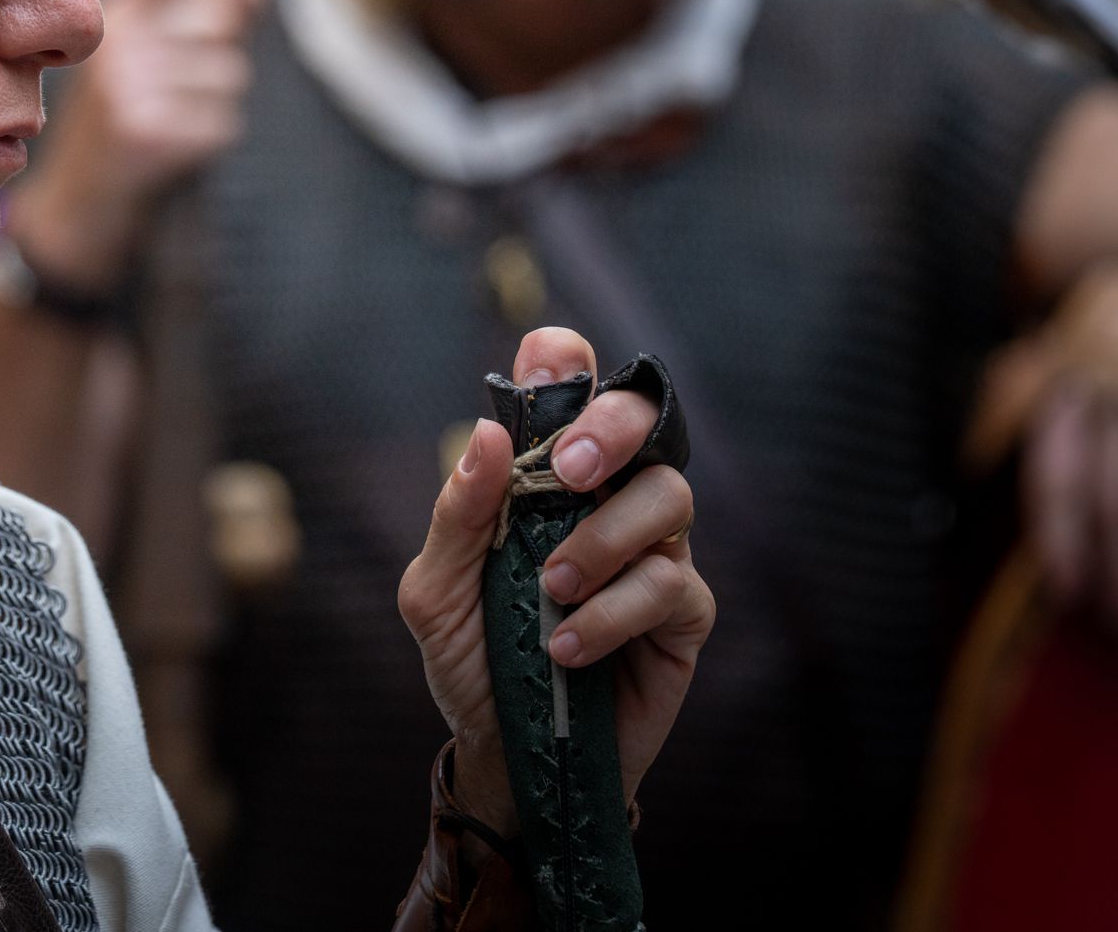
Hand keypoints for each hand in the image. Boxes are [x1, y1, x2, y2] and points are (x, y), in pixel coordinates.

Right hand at [18, 0, 261, 288]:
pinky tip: (180, 149)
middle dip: (226, 51)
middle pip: (217, 17)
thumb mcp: (122, 64)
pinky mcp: (146, 134)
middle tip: (198, 85)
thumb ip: (169, 24)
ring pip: (229, 73)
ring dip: (221, 102)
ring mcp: (126, 89)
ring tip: (180, 121)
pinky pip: (222, 121)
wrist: (72, 211)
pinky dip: (213, 138)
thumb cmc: (113, 131)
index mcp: (105, 21)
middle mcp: (114, 46)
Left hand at [398, 327, 712, 834]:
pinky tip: (569, 647)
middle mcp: (607, 498)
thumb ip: (458, 515)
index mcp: (546, 478)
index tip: (547, 364)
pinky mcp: (683, 614)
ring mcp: (653, 550)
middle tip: (566, 472)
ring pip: (668, 495)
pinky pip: (670, 584)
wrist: (506, 756)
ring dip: (604, 537)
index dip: (567, 362)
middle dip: (610, 427)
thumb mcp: (435, 592)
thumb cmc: (473, 660)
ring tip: (551, 590)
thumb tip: (489, 434)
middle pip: (643, 418)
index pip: (570, 391)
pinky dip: (614, 611)